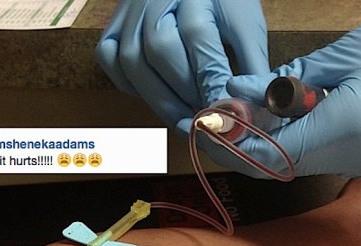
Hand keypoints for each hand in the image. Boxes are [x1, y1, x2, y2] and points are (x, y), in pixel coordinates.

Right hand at [96, 0, 268, 128]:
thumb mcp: (244, 20)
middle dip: (183, 92)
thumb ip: (250, 60)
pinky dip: (127, 83)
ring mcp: (130, 11)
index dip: (208, 80)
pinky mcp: (114, 26)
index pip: (198, 37)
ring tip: (182, 120)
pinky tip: (153, 96)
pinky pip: (109, 58)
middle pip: (159, 49)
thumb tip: (252, 106)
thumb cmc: (220, 0)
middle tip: (202, 119)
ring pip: (131, 58)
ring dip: (158, 97)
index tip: (222, 112)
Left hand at [225, 0, 360, 182]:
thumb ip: (286, 83)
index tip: (212, 131)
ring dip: (285, 140)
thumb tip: (239, 92)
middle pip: (291, 163)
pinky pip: (337, 158)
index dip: (239, 146)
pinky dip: (313, 141)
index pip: (277, 154)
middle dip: (258, 142)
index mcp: (354, 128)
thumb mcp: (345, 53)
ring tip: (267, 108)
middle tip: (234, 114)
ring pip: (313, 162)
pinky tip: (304, 117)